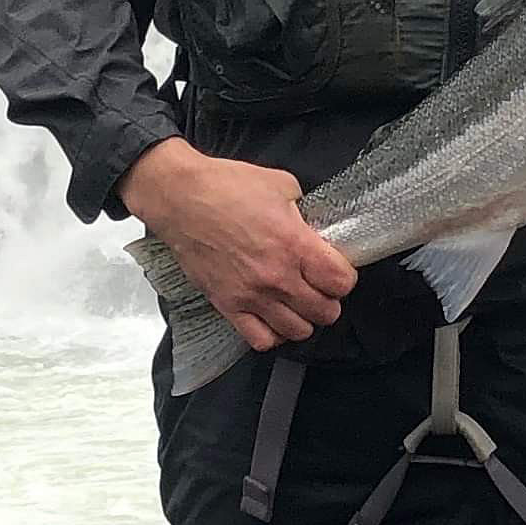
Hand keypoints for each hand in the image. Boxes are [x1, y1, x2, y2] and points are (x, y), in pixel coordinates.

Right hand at [120, 141, 354, 353]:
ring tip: (298, 303)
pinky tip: (273, 317)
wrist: (180, 197)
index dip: (345, 277)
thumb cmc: (226, 186)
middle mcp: (276, 276)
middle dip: (329, 300)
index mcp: (294, 244)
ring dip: (304, 319)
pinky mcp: (227, 305)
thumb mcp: (282, 184)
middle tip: (320, 287)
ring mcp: (251, 295)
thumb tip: (316, 227)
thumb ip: (306, 211)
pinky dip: (273, 334)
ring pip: (297, 331)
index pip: (341, 282)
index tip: (337, 270)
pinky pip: (260, 339)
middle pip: (325, 312)